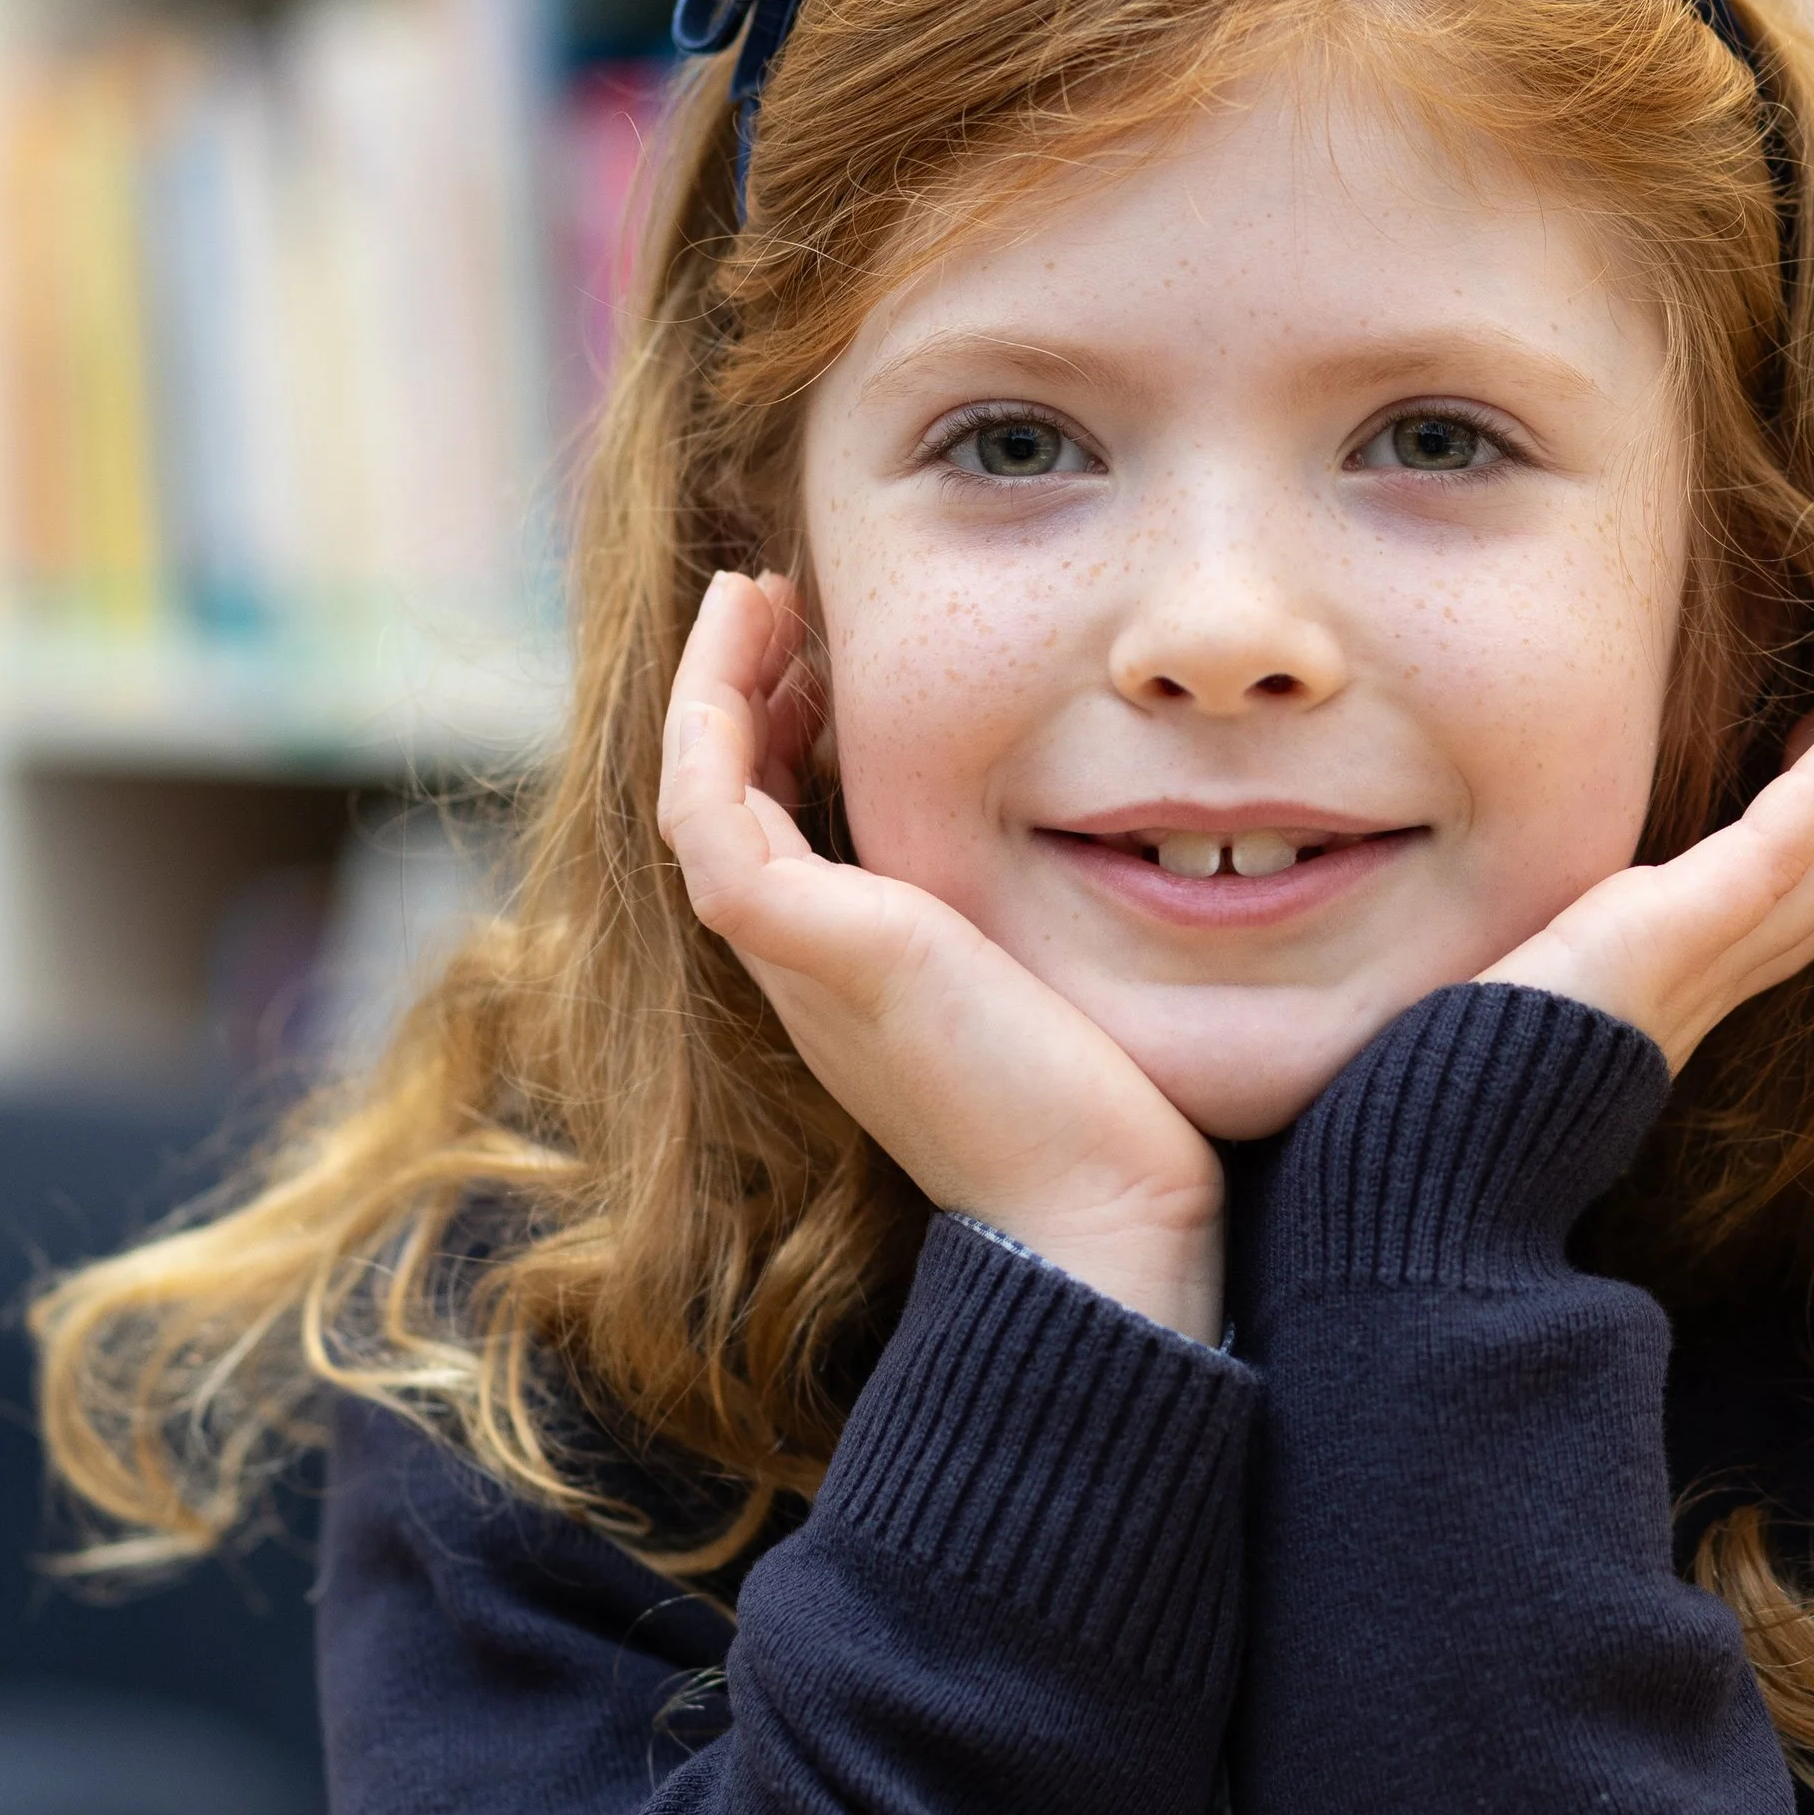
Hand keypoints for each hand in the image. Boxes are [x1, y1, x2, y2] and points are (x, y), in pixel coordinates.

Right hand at [658, 572, 1226, 1339]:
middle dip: (742, 692)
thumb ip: (1040, 917)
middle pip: (724, 806)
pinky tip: (759, 634)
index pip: (777, 832)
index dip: (780, 733)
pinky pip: (710, 812)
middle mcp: (808, 971)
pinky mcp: (813, 946)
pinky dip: (713, 715)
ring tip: (759, 595)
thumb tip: (1114, 833)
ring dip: (714, 685)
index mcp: (856, 979)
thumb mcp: (1063, 982)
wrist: (1106, 1218)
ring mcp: (799, 962)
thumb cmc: (1116, 1119)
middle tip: (779, 599)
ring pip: (697, 796)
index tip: (820, 648)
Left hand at [1479, 669, 1813, 1071]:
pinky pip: (1778, 850)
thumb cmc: (1494, 1055)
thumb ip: (1593, 942)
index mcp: (1698, 983)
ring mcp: (1711, 954)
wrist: (1464, 1126)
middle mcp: (1722, 974)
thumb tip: (1588, 906)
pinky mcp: (1682, 929)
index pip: (1809, 891)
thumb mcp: (1557, 977)